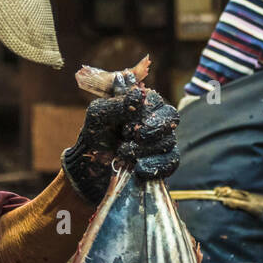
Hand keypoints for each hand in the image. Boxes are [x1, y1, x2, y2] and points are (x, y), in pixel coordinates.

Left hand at [62, 83, 179, 203]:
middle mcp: (155, 120)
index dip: (144, 111)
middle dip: (153, 127)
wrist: (91, 169)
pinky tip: (138, 168)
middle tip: (132, 136)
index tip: (124, 124)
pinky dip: (155, 165)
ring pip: (169, 140)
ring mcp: (161, 142)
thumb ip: (118, 103)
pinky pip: (171, 161)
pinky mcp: (163, 163)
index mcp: (141, 104)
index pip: (156, 100)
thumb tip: (138, 93)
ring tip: (123, 154)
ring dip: (145, 148)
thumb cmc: (94, 137)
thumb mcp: (98, 115)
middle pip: (171, 116)